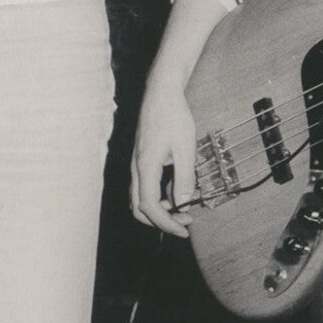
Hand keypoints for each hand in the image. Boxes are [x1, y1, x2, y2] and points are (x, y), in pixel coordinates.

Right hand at [131, 79, 199, 235]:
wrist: (161, 92)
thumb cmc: (173, 116)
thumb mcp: (185, 148)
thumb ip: (184, 178)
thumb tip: (183, 203)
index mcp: (146, 166)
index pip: (150, 207)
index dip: (166, 223)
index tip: (185, 229)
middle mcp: (137, 167)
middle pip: (138, 207)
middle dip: (161, 220)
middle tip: (185, 221)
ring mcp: (137, 162)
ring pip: (140, 198)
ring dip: (160, 209)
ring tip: (184, 207)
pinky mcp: (142, 158)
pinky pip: (145, 185)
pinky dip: (159, 196)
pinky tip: (178, 190)